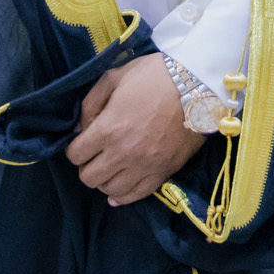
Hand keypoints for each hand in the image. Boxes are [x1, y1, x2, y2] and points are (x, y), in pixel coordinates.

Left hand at [67, 54, 206, 205]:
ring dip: (105, 180)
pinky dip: (124, 196)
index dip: (75, 148)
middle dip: (87, 166)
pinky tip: (119, 191)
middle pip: (89, 178)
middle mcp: (123, 153)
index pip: (75, 155)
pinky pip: (137, 195)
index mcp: (108, 129)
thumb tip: (77, 130)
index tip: (84, 142)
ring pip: (111, 190)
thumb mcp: (114, 78)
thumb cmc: (154, 76)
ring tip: (111, 168)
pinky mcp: (163, 173)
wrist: (197, 85)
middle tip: (96, 155)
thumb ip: (90, 104)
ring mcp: (144, 166)